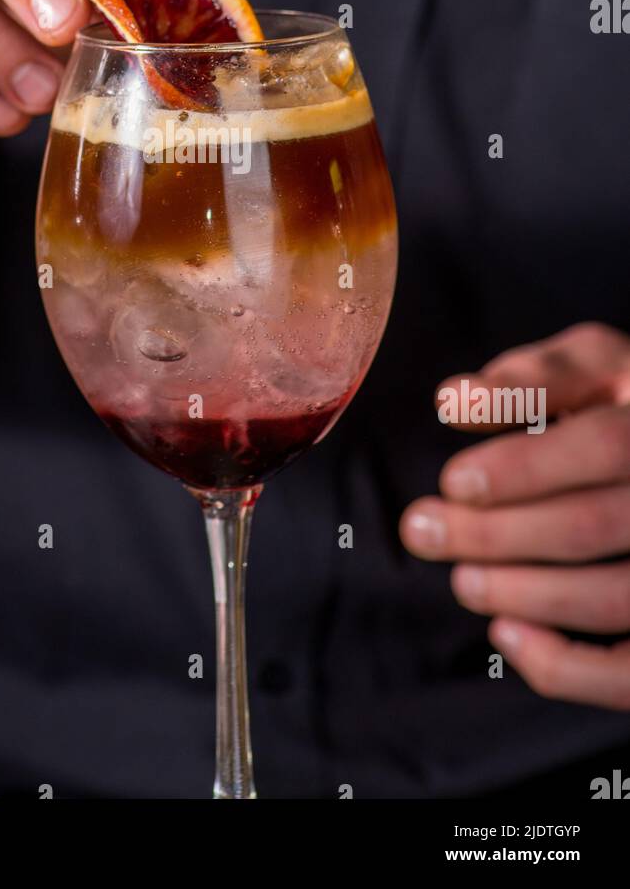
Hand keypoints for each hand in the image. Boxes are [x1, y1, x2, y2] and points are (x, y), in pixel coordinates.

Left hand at [400, 323, 629, 710]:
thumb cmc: (629, 404)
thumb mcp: (600, 365)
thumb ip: (534, 377)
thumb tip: (455, 401)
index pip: (603, 445)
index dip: (523, 467)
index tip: (454, 481)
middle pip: (592, 525)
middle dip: (495, 533)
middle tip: (423, 530)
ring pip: (614, 598)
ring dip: (522, 593)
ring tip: (462, 578)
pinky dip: (565, 668)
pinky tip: (506, 635)